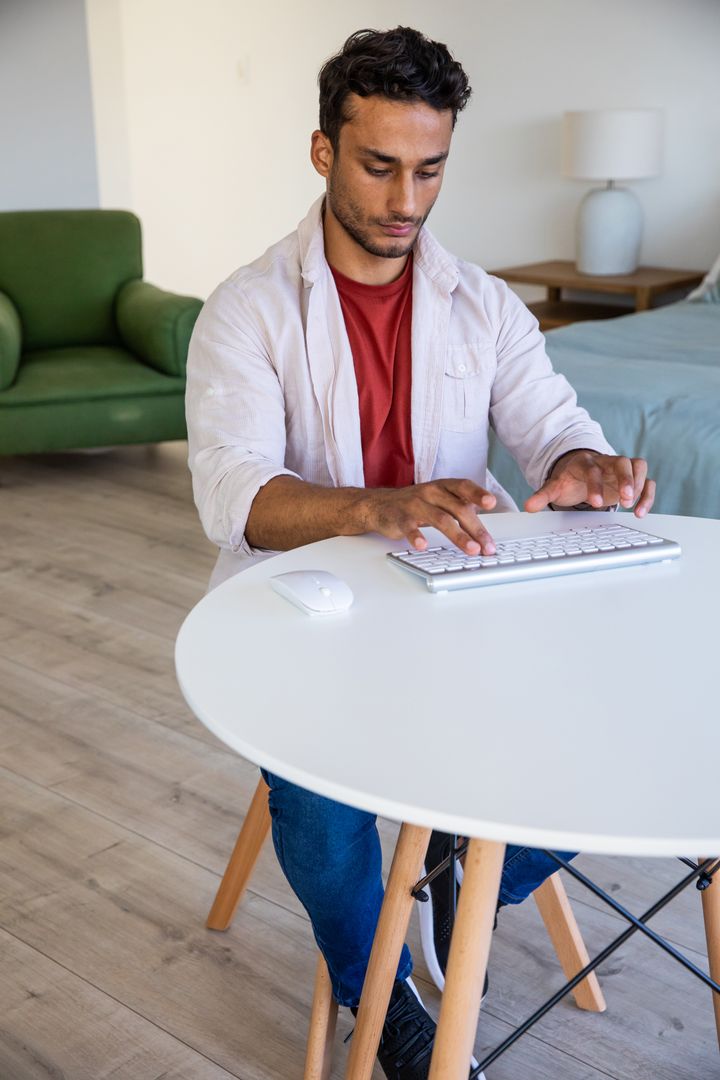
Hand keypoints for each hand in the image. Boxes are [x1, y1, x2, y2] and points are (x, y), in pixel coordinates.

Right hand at [365, 478, 497, 553]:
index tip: (491, 503)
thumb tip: (484, 532)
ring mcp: (415, 505)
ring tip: (471, 549)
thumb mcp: (439, 500)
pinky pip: (410, 528)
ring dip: (458, 536)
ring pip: (440, 519)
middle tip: (487, 546)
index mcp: (443, 486)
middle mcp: (431, 492)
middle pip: (457, 509)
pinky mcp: (401, 518)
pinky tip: (423, 546)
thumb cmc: (416, 504)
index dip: (478, 494)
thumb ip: (460, 510)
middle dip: (475, 529)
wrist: (380, 505)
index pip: (463, 487)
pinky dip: (416, 537)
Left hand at [524, 450, 655, 516]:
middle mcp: (607, 462)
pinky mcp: (633, 477)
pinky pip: (647, 480)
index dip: (595, 485)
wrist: (580, 469)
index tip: (596, 503)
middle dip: (626, 480)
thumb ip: (543, 495)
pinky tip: (640, 511)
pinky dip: (647, 494)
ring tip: (632, 508)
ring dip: (639, 486)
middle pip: (622, 462)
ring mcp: (622, 468)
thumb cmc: (570, 478)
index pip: (592, 469)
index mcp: (586, 462)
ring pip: (638, 466)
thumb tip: (528, 507)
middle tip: (624, 500)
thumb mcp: (555, 486)